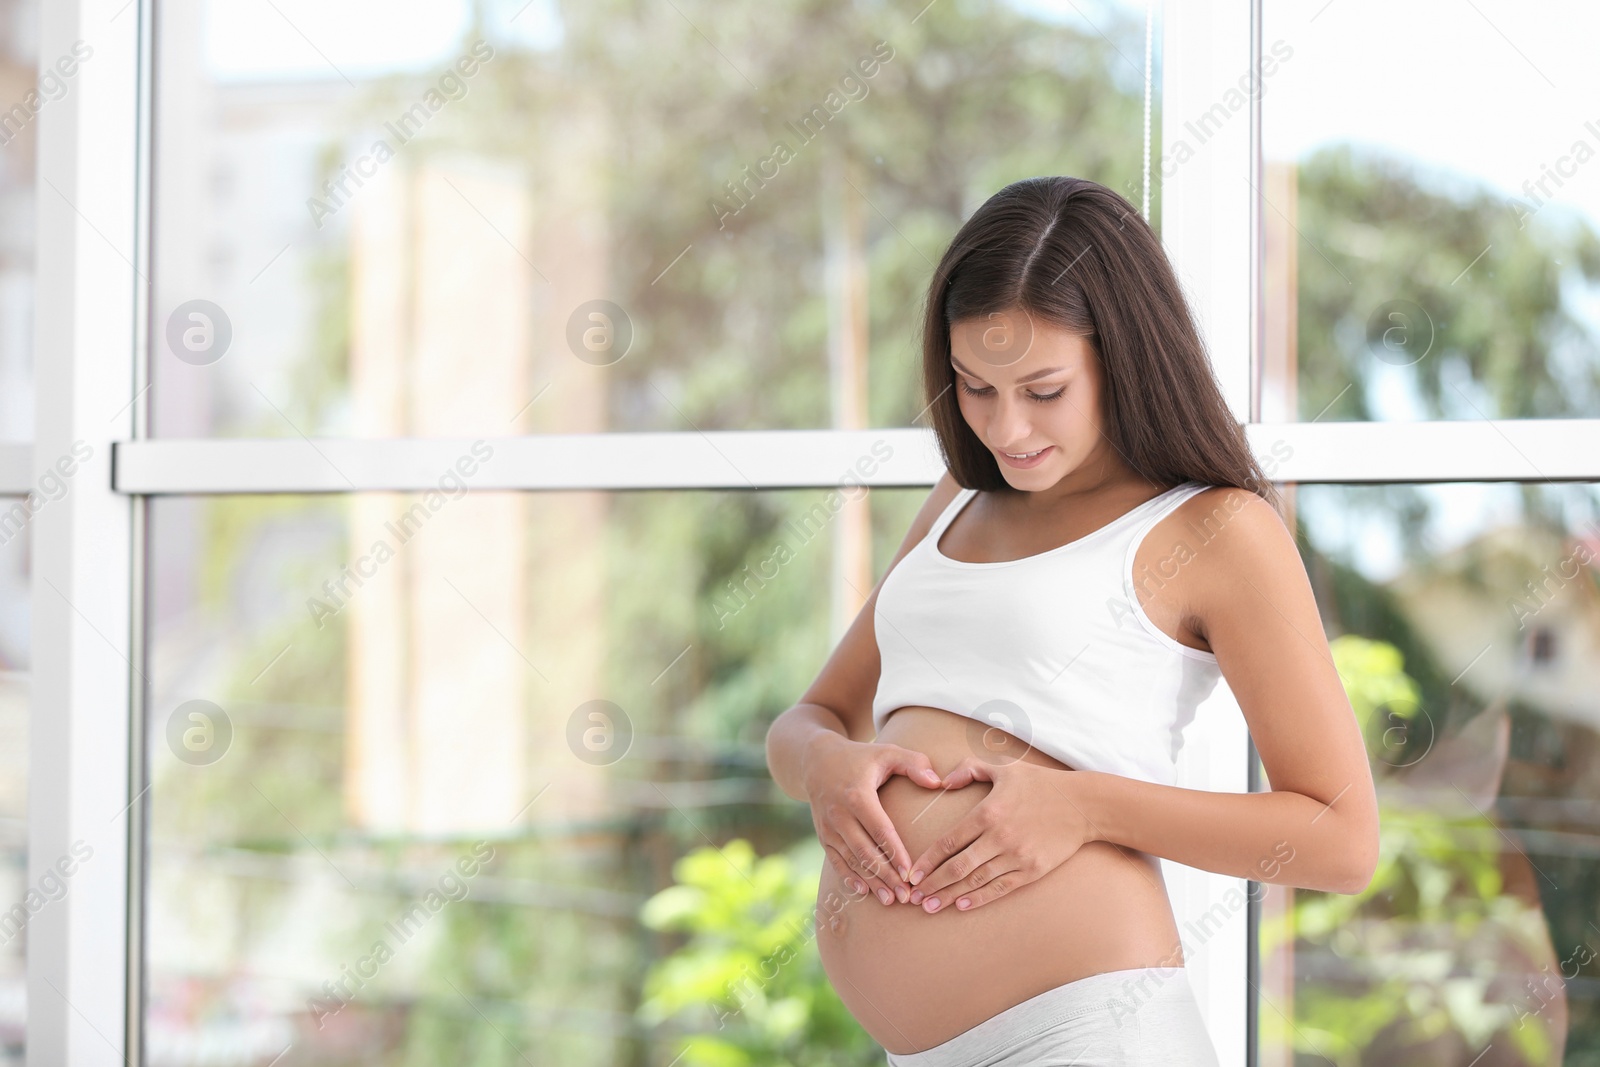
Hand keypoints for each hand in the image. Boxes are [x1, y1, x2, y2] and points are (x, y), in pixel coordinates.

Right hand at [801, 731, 944, 905]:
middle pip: (865, 851)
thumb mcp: (887, 752)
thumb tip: (937, 781)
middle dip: (886, 876)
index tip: (911, 873)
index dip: (895, 853)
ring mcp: (828, 827)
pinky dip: (849, 877)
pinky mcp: (823, 835)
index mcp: (857, 796)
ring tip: (890, 900)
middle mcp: (839, 814)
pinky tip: (863, 892)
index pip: (880, 830)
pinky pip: (836, 861)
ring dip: (870, 882)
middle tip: (906, 896)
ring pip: (851, 860)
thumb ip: (914, 763)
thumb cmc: (860, 758)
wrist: (816, 760)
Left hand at [904, 758, 1093, 912]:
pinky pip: (1000, 888)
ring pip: (976, 881)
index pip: (948, 842)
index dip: (927, 861)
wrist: (1083, 805)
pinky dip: (980, 898)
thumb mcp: (1005, 768)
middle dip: (933, 884)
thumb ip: (970, 769)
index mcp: (988, 813)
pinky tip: (962, 905)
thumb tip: (943, 782)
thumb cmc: (1041, 784)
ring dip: (951, 896)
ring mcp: (1016, 856)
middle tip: (914, 897)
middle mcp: (999, 837)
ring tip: (931, 907)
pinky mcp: (1032, 870)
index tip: (912, 874)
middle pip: (957, 866)